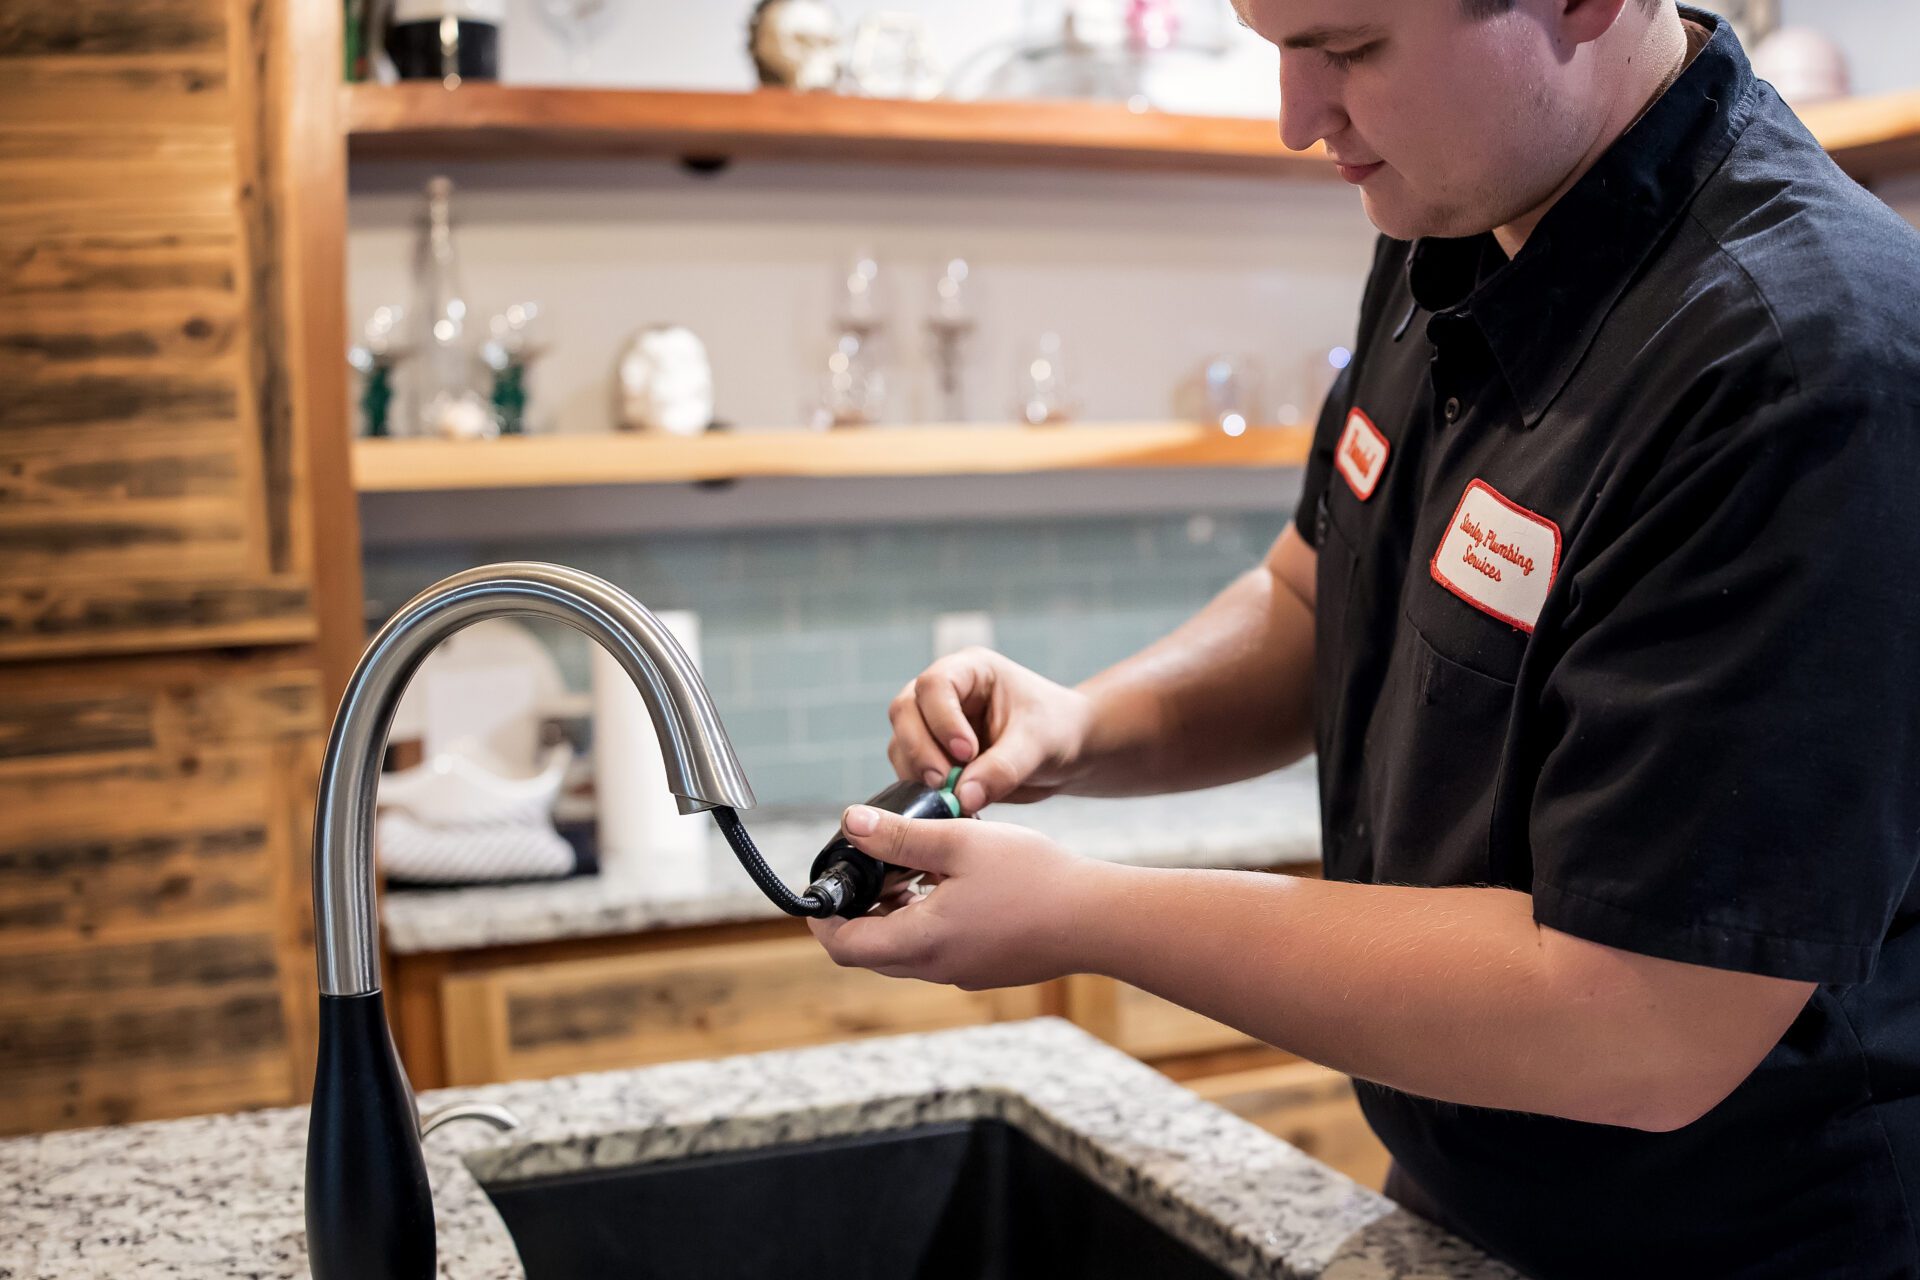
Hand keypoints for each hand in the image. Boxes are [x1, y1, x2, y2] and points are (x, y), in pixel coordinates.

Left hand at [807, 803, 1107, 990]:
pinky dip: (927, 921)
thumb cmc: (1033, 877)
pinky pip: (938, 950)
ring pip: (905, 950)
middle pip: (871, 951)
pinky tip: (953, 883)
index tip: (821, 890)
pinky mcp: (986, 968)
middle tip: (870, 868)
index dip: (822, 920)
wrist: (1098, 918)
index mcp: (920, 942)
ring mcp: (962, 973)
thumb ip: (900, 837)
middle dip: (859, 911)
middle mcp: (935, 968)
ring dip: (895, 913)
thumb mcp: (959, 843)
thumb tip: (850, 825)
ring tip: (915, 867)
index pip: (844, 947)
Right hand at [887, 647, 1094, 813]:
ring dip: (918, 773)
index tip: (967, 754)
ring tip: (952, 797)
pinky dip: (922, 790)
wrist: (1066, 752)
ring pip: (900, 744)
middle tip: (945, 784)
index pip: (934, 685)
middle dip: (921, 750)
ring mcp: (932, 724)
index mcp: (970, 671)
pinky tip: (950, 804)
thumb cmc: (1057, 730)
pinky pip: (909, 771)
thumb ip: (1001, 769)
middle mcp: (943, 693)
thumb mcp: (1038, 745)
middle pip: (905, 712)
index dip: (942, 720)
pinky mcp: (932, 756)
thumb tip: (961, 798)